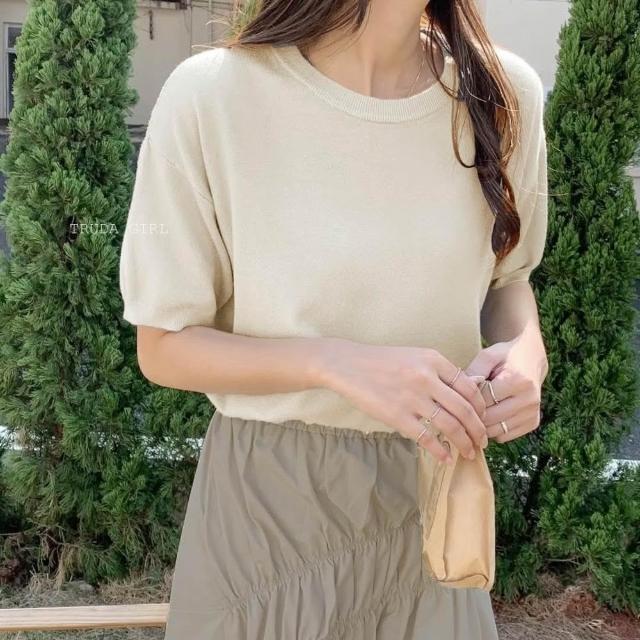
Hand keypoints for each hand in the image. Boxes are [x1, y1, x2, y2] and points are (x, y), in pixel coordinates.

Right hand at [317, 338, 489, 462]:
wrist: (348, 364)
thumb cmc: (382, 361)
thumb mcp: (414, 356)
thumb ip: (438, 371)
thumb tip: (465, 393)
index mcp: (433, 360)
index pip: (469, 387)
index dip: (481, 407)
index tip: (483, 419)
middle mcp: (427, 378)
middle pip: (465, 410)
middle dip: (478, 430)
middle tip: (483, 442)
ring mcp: (412, 398)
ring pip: (451, 426)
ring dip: (464, 443)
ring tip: (469, 452)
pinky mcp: (397, 416)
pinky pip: (427, 438)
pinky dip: (440, 451)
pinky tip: (446, 458)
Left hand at [464, 329, 547, 442]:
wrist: (532, 359)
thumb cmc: (505, 356)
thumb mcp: (488, 356)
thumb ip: (474, 372)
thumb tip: (460, 393)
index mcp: (518, 380)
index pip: (484, 400)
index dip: (468, 399)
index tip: (459, 395)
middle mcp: (529, 399)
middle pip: (489, 418)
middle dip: (472, 414)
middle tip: (463, 406)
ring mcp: (533, 413)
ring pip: (496, 431)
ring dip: (481, 425)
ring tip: (476, 410)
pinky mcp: (533, 423)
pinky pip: (504, 436)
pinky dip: (493, 429)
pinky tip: (490, 415)